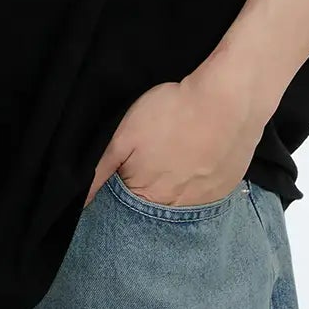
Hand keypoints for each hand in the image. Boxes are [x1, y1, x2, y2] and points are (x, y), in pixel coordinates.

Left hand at [84, 67, 268, 208]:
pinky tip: (197, 159)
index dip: (124, 189)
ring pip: (182, 201)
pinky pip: (206, 193)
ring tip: (175, 157)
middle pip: (156, 207)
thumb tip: (81, 202)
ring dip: (175, 185)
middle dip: (149, 189)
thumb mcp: (124, 136)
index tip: (128, 170)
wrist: (227, 99)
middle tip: (155, 158)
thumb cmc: (172, 113)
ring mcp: (206, 200)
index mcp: (148, 196)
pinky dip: (198, 180)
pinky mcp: (226, 188)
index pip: (128, 209)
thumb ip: (100, 171)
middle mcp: (178, 207)